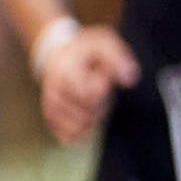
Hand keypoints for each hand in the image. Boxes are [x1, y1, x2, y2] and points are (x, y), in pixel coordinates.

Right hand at [37, 24, 140, 144]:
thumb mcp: (104, 44)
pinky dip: (83, 129)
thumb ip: (118, 59)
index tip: (102, 77)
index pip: (91, 96)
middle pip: (89, 114)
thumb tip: (130, 80)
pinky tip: (85, 113)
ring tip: (91, 98)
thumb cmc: (86, 51)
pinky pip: (70, 136)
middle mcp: (53, 93)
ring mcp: (51, 107)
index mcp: (66, 73)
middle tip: (98, 86)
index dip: (103, 88)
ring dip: (94, 116)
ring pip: (81, 128)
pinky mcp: (51, 119)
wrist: (58, 56)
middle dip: (102, 103)